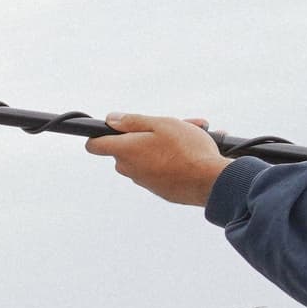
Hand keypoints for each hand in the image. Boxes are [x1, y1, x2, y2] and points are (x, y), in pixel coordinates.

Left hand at [87, 113, 229, 207]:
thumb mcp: (161, 124)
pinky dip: (174, 157)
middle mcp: (130, 169)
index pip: (95, 145)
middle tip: (175, 124)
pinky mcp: (160, 188)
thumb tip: (110, 119)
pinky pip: (161, 168)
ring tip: (195, 133)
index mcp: (125, 151)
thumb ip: (132, 121)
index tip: (112, 128)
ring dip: (167, 143)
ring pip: (149, 155)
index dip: (99, 134)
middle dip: (149, 133)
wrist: (211, 182)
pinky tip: (197, 149)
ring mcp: (144, 181)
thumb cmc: (187, 150)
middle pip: (130, 147)